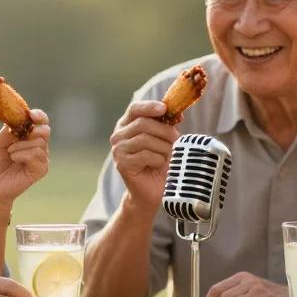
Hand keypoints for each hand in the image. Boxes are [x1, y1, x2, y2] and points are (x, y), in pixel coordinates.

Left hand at [0, 109, 49, 207]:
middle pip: (45, 130)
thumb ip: (9, 130)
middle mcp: (39, 147)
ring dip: (20, 145)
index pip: (41, 122)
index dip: (39, 116)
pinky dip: (22, 154)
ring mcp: (41, 159)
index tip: (31, 115)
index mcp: (30, 138)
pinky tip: (13, 159)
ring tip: (9, 153)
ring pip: (39, 143)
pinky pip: (36, 155)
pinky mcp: (41, 170)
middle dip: (33, 130)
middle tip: (19, 134)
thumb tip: (19, 117)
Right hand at [110, 100, 178, 214]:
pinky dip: (158, 159)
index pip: (135, 109)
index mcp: (127, 125)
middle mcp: (118, 135)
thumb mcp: (165, 140)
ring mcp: (118, 150)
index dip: (150, 106)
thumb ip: (167, 125)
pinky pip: (146, 155)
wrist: (152, 190)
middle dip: (164, 131)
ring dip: (163, 147)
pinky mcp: (122, 164)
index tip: (165, 108)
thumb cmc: (159, 163)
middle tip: (176, 140)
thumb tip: (178, 114)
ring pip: (145, 139)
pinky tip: (158, 165)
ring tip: (166, 156)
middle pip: (143, 123)